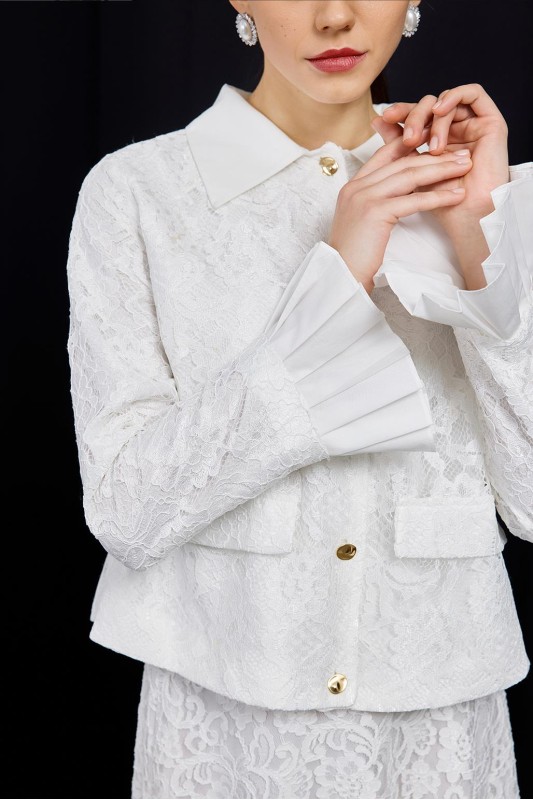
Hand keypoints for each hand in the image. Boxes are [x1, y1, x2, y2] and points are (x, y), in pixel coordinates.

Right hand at [327, 134, 471, 294]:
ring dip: (441, 170)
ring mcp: (365, 197)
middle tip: (461, 154)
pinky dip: (438, 196)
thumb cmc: (355, 255)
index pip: (385, 154)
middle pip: (402, 162)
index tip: (439, 143)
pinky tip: (456, 195)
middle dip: (435, 156)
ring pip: (410, 175)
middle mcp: (357, 186)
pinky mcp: (375, 212)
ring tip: (465, 167)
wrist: (342, 274)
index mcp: (353, 186)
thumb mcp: (363, 221)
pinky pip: (413, 200)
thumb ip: (378, 202)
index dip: (413, 146)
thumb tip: (403, 194)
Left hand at [375, 84, 509, 232]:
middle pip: (430, 107)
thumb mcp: (411, 167)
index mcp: (438, 139)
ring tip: (427, 144)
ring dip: (431, 118)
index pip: (418, 116)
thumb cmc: (439, 201)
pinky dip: (453, 96)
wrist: (464, 215)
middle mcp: (456, 130)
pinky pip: (473, 93)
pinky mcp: (491, 122)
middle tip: (408, 138)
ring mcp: (473, 125)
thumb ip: (396, 143)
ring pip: (447, 101)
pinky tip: (440, 110)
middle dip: (414, 117)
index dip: (402, 113)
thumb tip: (376, 120)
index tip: (384, 118)